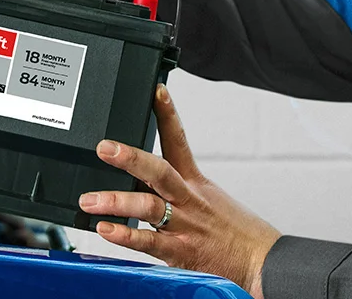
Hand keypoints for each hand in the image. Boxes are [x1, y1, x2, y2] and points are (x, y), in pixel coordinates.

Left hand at [78, 85, 281, 297]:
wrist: (262, 261)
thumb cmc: (233, 229)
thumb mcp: (208, 197)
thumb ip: (172, 187)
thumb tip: (135, 174)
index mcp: (195, 182)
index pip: (179, 141)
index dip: (168, 114)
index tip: (155, 90)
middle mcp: (188, 199)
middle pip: (159, 171)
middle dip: (129, 158)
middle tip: (103, 148)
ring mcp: (184, 225)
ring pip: (149, 207)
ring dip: (116, 201)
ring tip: (89, 200)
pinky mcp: (181, 252)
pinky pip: (150, 242)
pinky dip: (125, 236)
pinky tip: (105, 229)